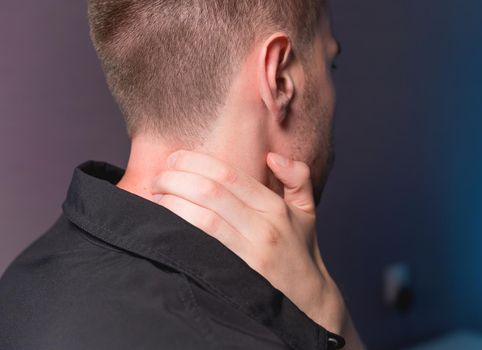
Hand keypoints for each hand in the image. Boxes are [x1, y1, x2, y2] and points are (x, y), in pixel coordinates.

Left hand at [152, 150, 362, 347]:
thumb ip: (297, 177)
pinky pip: (203, 246)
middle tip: (158, 178)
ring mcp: (251, 252)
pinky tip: (165, 223)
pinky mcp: (238, 275)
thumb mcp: (307, 211)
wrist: (308, 301)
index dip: (196, 162)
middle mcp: (264, 226)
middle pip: (211, 191)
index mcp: (274, 206)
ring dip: (173, 203)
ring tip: (157, 196)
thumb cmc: (300, 252)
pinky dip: (180, 230)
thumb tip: (272, 156)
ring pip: (203, 218)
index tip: (175, 158)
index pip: (228, 175)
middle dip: (177, 179)